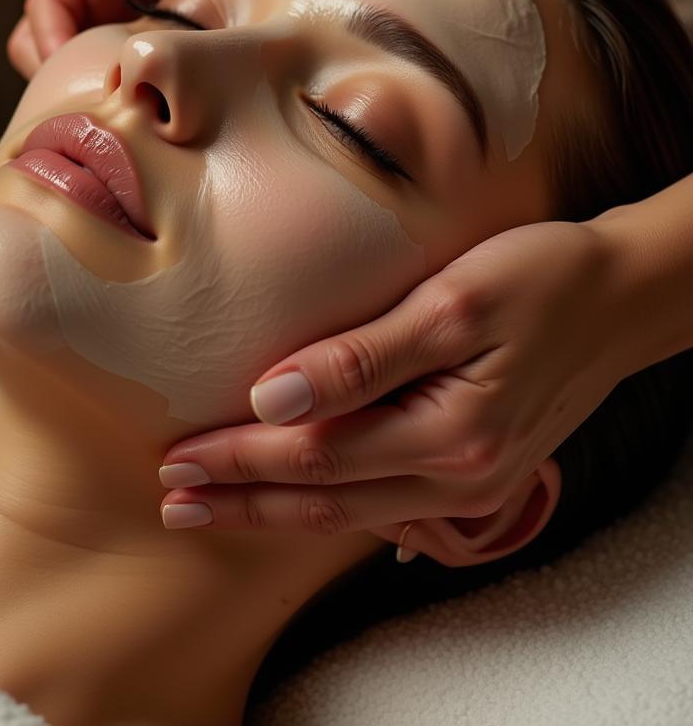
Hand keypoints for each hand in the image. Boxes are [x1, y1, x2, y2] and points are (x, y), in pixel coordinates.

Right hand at [7, 0, 331, 78]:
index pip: (42, 21)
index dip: (50, 52)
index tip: (82, 79)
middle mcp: (108, 9)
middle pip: (59, 68)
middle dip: (75, 92)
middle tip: (118, 108)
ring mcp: (148, 40)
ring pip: (109, 90)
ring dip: (121, 106)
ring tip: (155, 113)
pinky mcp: (188, 61)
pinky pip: (163, 96)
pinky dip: (166, 107)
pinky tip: (191, 110)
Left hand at [157, 220, 635, 561]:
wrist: (620, 298)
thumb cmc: (539, 280)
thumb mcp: (452, 302)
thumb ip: (361, 357)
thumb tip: (271, 396)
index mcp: (451, 435)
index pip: (315, 455)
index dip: (239, 459)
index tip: (176, 459)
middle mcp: (459, 478)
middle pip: (324, 500)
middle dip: (241, 501)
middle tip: (172, 503)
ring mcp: (468, 486)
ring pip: (348, 512)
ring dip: (273, 510)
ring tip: (210, 508)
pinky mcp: (472, 474)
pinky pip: (380, 503)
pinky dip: (323, 504)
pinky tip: (289, 500)